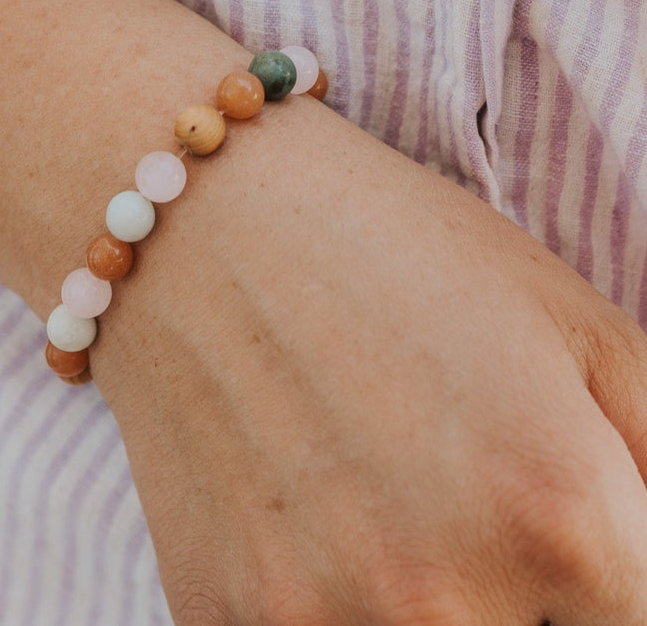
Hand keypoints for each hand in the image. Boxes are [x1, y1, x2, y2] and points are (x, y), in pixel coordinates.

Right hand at [93, 100, 646, 623]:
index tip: (563, 541)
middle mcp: (441, 599)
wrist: (200, 220)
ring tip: (383, 504)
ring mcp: (316, 620)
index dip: (608, 580)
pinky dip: (325, 602)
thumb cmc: (390, 245)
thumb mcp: (574, 321)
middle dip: (525, 593)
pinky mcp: (221, 619)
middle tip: (457, 496)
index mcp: (562, 519)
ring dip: (421, 601)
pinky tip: (309, 514)